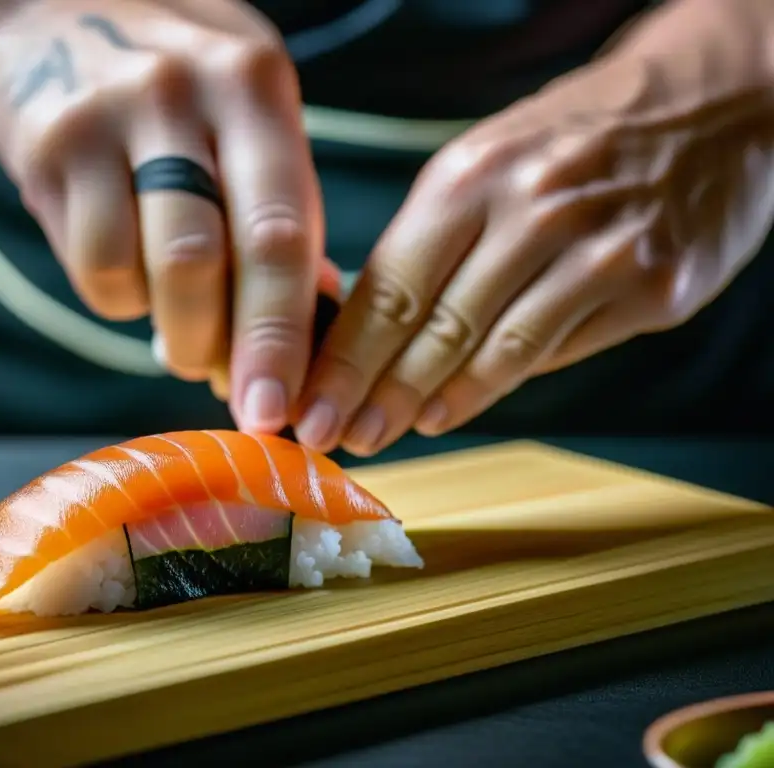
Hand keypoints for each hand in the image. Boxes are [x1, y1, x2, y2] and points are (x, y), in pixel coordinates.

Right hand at [0, 0, 325, 432]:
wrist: (61, 2)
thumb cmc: (181, 82)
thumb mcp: (250, 111)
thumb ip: (282, 205)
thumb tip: (316, 323)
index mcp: (254, 84)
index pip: (281, 231)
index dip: (285, 336)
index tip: (283, 412)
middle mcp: (180, 92)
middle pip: (211, 262)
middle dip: (229, 353)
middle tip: (240, 398)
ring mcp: (105, 118)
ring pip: (148, 274)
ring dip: (175, 330)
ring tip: (185, 321)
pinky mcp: (44, 148)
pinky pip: (93, 267)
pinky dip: (121, 297)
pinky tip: (133, 269)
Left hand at [294, 0, 773, 455]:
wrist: (709, 105)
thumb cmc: (574, 142)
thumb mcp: (488, 162)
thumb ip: (432, 242)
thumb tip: (367, 331)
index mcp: (471, 174)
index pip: (389, 285)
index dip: (344, 359)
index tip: (309, 406)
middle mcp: (531, 208)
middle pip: (433, 323)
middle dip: (376, 393)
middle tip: (338, 436)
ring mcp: (598, 248)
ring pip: (495, 348)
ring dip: (433, 400)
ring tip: (390, 431)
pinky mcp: (650, 284)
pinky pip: (557, 350)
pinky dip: (499, 385)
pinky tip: (456, 408)